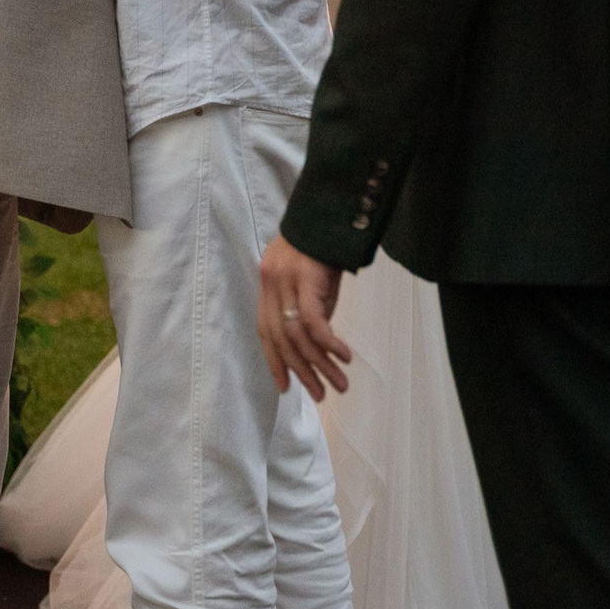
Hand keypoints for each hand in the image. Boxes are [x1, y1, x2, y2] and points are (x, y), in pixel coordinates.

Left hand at [257, 233, 352, 399]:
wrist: (329, 212)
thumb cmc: (322, 247)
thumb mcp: (309, 280)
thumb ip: (307, 308)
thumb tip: (317, 344)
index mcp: (268, 286)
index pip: (266, 332)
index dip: (275, 362)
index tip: (286, 388)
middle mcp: (271, 285)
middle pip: (282, 340)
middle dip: (302, 372)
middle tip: (321, 396)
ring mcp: (285, 282)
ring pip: (299, 336)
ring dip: (321, 365)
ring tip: (340, 385)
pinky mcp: (304, 279)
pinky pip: (313, 322)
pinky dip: (328, 344)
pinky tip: (343, 357)